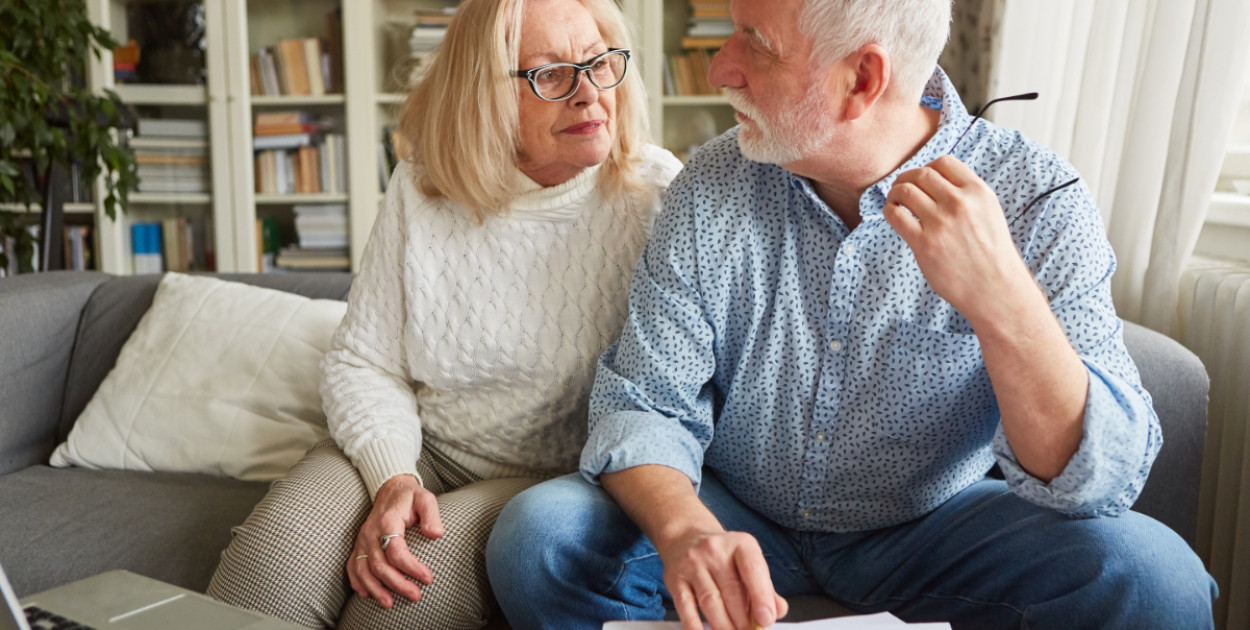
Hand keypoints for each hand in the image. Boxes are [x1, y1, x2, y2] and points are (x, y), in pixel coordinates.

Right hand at [346, 474, 444, 607]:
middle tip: (416, 595)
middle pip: (380, 565)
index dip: (411, 567)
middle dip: (397, 584)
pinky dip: (358, 582)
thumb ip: (432, 514)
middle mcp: (371, 533)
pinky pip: (352, 566)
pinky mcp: (359, 545)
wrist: (390, 489)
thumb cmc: (410, 497)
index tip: (428, 578)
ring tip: (389, 603)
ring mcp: (362, 540)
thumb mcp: (425, 498)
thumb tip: (436, 534)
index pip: (396, 551)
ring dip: (375, 588)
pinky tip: (368, 594)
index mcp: (387, 521)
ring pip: (363, 569)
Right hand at [658, 530, 787, 629]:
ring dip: (724, 626)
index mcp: (740, 544)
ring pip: (710, 602)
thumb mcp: (747, 561)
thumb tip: (777, 611)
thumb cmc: (723, 555)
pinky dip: (695, 625)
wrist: (686, 536)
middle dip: (743, 620)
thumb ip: (764, 587)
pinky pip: (686, 607)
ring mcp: (692, 564)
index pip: (752, 570)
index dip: (761, 597)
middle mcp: (714, 550)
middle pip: (731, 592)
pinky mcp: (675, 579)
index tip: (766, 620)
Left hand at [883, 155, 1035, 324]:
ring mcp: (940, 222)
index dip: (927, 167)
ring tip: (894, 201)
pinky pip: (896, 215)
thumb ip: (968, 195)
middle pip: (921, 174)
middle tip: (901, 188)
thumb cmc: (991, 253)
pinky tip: (893, 215)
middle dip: (907, 178)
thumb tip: (937, 182)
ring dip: (895, 193)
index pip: (944, 162)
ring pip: (905, 191)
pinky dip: (889, 210)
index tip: (922, 179)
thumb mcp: (989, 213)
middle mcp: (959, 203)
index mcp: (978, 192)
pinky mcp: (924, 242)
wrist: (994, 288)